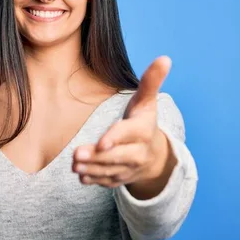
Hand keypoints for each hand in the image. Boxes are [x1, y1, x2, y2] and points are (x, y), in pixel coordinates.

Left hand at [72, 56, 176, 191]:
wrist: (155, 154)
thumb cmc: (144, 120)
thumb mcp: (147, 100)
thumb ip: (151, 80)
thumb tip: (165, 58)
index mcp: (143, 131)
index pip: (128, 134)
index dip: (115, 138)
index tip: (102, 142)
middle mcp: (138, 152)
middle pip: (116, 156)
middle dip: (97, 157)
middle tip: (76, 154)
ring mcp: (129, 168)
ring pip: (109, 171)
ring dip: (92, 169)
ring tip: (75, 165)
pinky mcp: (120, 178)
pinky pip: (108, 182)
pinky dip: (95, 180)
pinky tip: (81, 176)